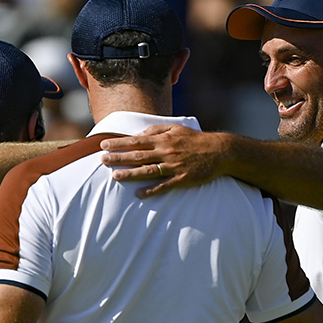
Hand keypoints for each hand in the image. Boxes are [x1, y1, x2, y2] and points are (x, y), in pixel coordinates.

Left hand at [99, 125, 231, 197]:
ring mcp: (174, 166)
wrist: (220, 151)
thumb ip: (156, 130)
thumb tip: (139, 134)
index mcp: (163, 139)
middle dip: (119, 157)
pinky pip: (164, 185)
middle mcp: (166, 152)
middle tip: (102, 160)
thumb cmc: (195, 139)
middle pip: (138, 155)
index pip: (136, 141)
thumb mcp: (176, 128)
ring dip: (131, 174)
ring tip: (115, 176)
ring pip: (148, 170)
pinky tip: (139, 194)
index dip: (119, 143)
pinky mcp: (182, 179)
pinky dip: (152, 190)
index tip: (103, 145)